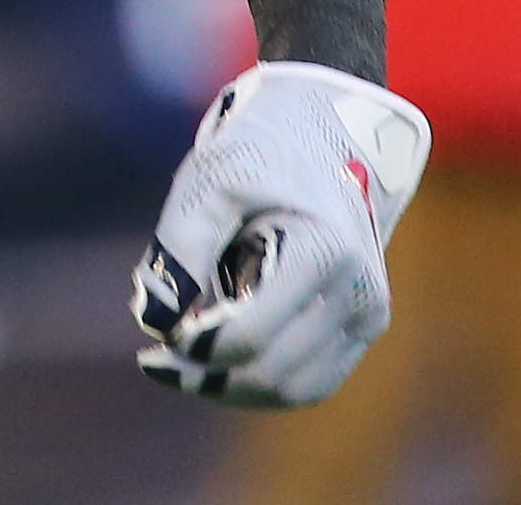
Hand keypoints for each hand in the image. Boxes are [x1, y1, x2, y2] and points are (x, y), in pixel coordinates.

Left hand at [131, 62, 429, 407]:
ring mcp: (369, 314)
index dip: (192, 351)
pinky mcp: (365, 325)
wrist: (328, 130)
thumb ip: (179, 250)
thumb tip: (157, 322)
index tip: (150, 345)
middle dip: (208, 377)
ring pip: (295, 390)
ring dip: (235, 387)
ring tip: (186, 361)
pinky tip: (222, 361)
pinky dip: (264, 381)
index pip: (247, 339)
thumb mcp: (210, 182)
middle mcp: (359, 292)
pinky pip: (313, 380)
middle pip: (270, 375)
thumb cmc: (263, 152)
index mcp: (323, 253)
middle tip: (157, 361)